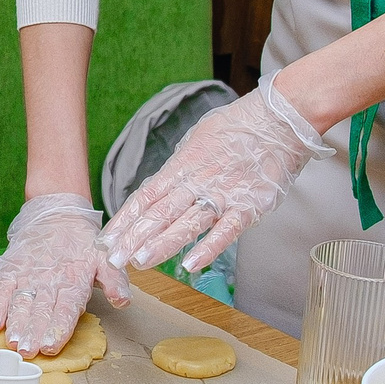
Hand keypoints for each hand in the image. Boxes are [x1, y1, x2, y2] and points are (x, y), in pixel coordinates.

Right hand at [0, 195, 129, 355]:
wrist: (56, 215)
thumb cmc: (82, 244)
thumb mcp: (105, 259)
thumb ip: (115, 282)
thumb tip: (123, 302)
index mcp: (74, 280)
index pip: (66, 309)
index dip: (58, 328)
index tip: (50, 346)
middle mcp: (49, 280)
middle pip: (41, 311)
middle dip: (33, 333)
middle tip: (27, 352)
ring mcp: (27, 274)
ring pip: (21, 302)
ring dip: (16, 324)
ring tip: (13, 342)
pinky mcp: (10, 268)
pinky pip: (2, 288)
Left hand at [97, 78, 330, 273]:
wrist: (278, 119)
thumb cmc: (238, 128)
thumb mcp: (198, 141)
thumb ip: (180, 168)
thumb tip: (160, 186)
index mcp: (182, 167)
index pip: (146, 197)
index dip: (124, 220)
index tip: (106, 240)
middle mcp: (197, 182)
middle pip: (160, 213)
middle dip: (134, 238)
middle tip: (113, 259)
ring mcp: (223, 195)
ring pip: (188, 223)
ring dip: (164, 243)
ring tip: (142, 261)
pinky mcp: (249, 206)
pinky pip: (226, 230)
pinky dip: (208, 247)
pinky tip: (191, 264)